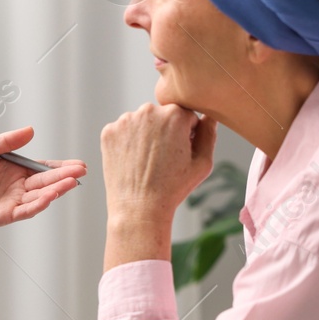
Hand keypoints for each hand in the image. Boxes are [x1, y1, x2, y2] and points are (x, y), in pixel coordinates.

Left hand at [0, 126, 86, 228]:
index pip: (43, 168)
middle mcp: (17, 187)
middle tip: (81, 172)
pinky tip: (50, 197)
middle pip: (45, 182)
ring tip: (71, 182)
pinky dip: (38, 204)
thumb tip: (31, 130)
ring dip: (55, 190)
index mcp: (14, 171)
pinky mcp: (4, 215)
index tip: (78, 164)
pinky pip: (25, 210)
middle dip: (64, 177)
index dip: (60, 167)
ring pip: (39, 196)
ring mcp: (12, 202)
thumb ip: (8, 142)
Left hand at [100, 103, 215, 226]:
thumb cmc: (173, 188)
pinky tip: (132, 161)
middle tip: (163, 159)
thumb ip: (209, 133)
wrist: (139, 208)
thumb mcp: (202, 163)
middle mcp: (148, 110)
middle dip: (165, 132)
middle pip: (162, 115)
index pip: (185, 115)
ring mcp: (125, 120)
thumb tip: (209, 114)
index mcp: (175, 114)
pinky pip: (123, 131)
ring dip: (145, 135)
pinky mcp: (108, 132)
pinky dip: (127, 142)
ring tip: (147, 162)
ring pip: (141, 122)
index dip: (186, 135)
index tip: (179, 153)